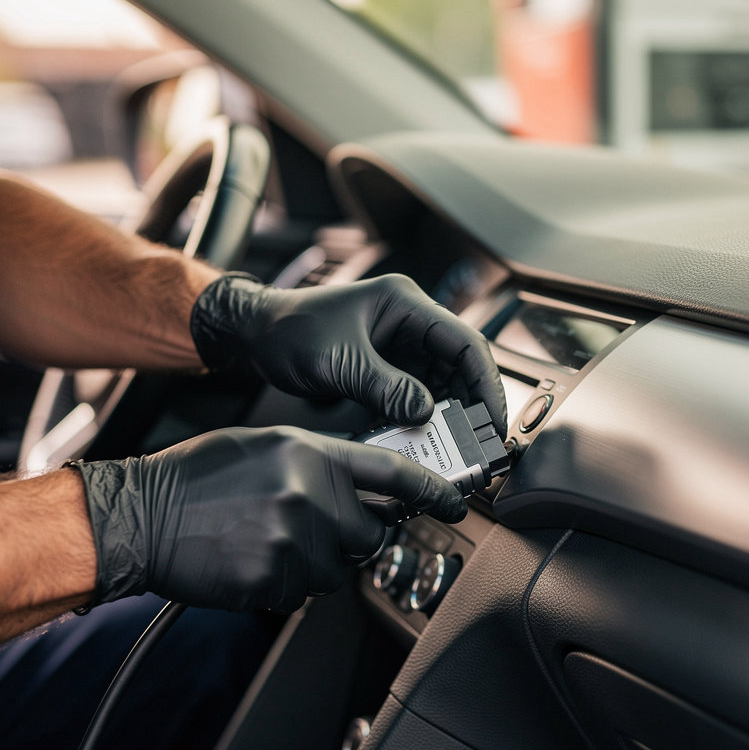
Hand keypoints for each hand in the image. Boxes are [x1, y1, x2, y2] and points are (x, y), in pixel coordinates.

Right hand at [71, 426, 465, 612]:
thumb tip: (363, 485)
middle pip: (372, 535)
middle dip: (353, 540)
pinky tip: (254, 559)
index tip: (456, 502)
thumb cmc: (199, 477)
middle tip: (315, 530)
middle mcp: (311, 495)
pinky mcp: (274, 579)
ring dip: (316, 564)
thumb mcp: (265, 446)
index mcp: (311, 454)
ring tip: (270, 540)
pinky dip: (286, 584)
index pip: (394, 474)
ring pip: (339, 570)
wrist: (142, 516)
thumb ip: (320, 461)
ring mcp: (294, 540)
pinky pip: (303, 593)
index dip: (433, 490)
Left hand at [190, 272, 506, 432]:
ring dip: (449, 414)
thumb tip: (425, 414)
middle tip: (480, 441)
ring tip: (456, 445)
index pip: (465, 342)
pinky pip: (417, 395)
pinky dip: (422, 418)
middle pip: (460, 365)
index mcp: (406, 305)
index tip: (493, 419)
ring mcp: (400, 346)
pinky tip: (423, 440)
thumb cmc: (289, 330)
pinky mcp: (387, 368)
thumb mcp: (340, 360)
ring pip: (442, 383)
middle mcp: (410, 323)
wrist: (255, 336)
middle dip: (472, 403)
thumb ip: (385, 387)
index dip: (487, 382)